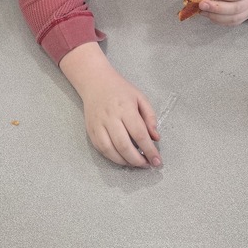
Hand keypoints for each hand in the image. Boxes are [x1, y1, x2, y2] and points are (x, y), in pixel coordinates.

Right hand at [60, 45, 160, 167]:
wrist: (96, 82)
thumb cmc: (121, 90)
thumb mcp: (140, 98)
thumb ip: (150, 117)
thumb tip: (155, 138)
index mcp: (125, 108)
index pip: (139, 134)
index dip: (149, 150)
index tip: (157, 161)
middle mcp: (110, 117)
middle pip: (124, 145)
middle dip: (137, 160)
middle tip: (146, 165)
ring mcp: (98, 125)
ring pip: (110, 150)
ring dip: (124, 162)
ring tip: (135, 163)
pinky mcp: (90, 130)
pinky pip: (100, 149)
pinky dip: (112, 157)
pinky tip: (122, 158)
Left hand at [191, 0, 247, 24]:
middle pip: (236, 8)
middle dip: (218, 7)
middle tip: (202, 4)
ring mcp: (247, 11)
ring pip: (233, 18)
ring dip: (215, 15)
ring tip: (202, 10)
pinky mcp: (240, 19)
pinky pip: (229, 23)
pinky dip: (217, 19)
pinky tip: (207, 14)